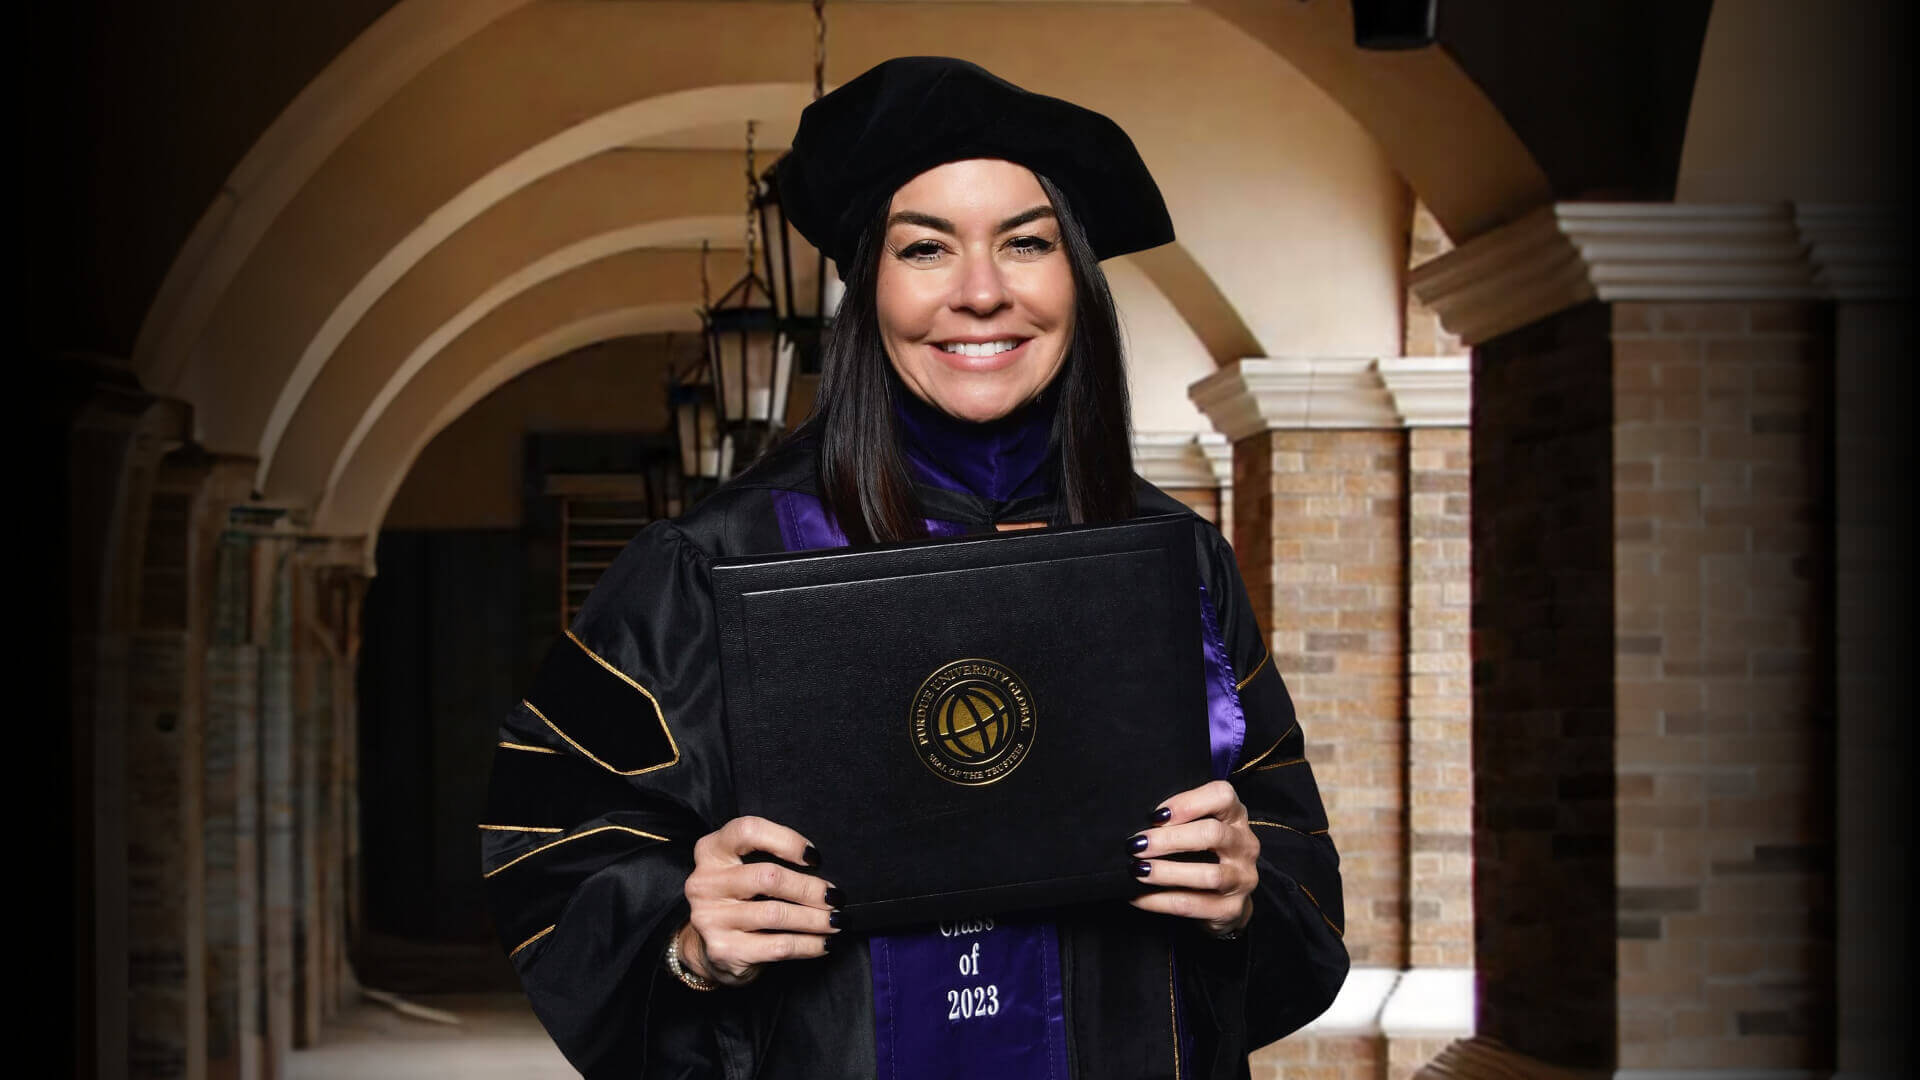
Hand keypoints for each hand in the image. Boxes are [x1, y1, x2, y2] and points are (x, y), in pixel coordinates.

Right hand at [680, 815, 840, 987]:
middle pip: (768, 877)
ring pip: (776, 914)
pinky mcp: (723, 950)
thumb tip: (822, 868)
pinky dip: (808, 944)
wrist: (710, 948)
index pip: (749, 831)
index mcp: (711, 851)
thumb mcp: (742, 868)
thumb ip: (769, 858)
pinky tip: (824, 943)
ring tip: (836, 920)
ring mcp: (710, 918)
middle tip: (835, 897)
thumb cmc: (739, 898)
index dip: (787, 840)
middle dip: (809, 888)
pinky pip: (777, 946)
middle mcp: (705, 882)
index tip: (815, 857)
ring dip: (815, 919)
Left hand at [1125, 780, 1257, 936]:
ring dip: (1166, 872)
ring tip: (1137, 869)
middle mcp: (1244, 845)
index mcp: (1235, 816)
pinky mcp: (1231, 908)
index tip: (1155, 815)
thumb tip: (1136, 818)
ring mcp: (1242, 878)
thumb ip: (1179, 818)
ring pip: (1207, 875)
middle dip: (1169, 839)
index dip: (1187, 802)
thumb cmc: (1204, 852)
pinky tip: (1138, 896)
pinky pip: (1193, 905)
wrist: (1227, 899)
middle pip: (1212, 834)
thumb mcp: (1200, 826)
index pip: (1222, 796)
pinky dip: (1160, 901)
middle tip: (1137, 844)